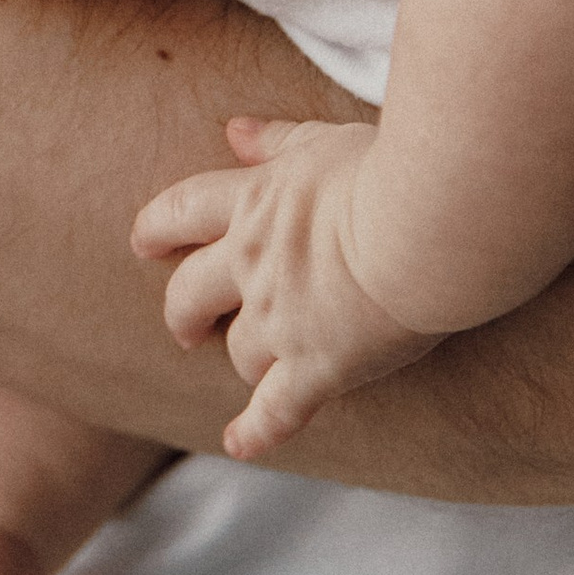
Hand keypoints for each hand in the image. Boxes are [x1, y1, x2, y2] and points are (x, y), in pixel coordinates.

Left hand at [132, 117, 432, 460]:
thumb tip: (235, 131)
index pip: (179, 213)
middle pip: (190, 293)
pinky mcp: (317, 367)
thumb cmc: (394, 169)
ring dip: (242, 359)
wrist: (428, 224)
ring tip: (254, 369)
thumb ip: (277, 140)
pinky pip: (277, 410)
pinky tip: (241, 443)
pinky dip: (257, 430)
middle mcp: (252, 264)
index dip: (157, 230)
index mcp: (250, 204)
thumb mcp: (325, 139)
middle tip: (185, 326)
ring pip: (239, 351)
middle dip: (182, 311)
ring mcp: (280, 320)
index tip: (145, 243)